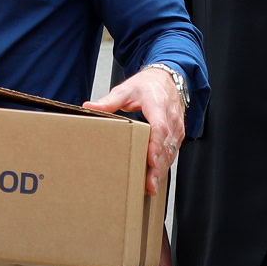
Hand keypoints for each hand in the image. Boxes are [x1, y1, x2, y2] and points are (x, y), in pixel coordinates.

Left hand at [85, 67, 187, 194]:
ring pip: (171, 151)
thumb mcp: (126, 89)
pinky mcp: (178, 134)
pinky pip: (173, 151)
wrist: (167, 78)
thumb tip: (88, 106)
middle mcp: (171, 118)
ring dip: (162, 169)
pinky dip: (165, 164)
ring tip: (151, 187)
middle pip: (166, 146)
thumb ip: (108, 101)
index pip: (159, 128)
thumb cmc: (148, 85)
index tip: (150, 161)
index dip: (155, 146)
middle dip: (158, 166)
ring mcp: (177, 127)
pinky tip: (156, 177)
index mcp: (158, 105)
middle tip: (149, 185)